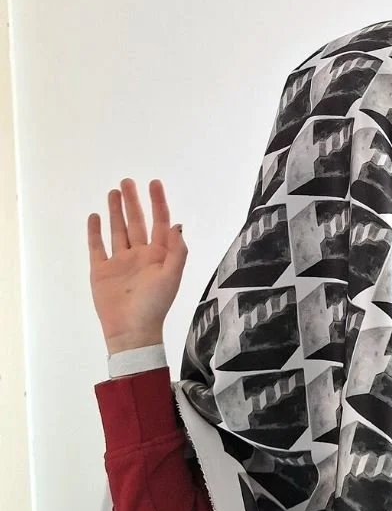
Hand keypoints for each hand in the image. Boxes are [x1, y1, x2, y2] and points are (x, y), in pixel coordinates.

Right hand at [87, 178, 187, 353]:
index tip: (154, 183)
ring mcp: (120, 262)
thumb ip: (177, 250)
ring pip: (118, 230)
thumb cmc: (155, 304)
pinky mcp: (101, 271)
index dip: (158, 203)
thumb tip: (178, 224)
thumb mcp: (172, 276)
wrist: (131, 330)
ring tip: (113, 192)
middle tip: (128, 181)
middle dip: (133, 202)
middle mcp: (140, 255)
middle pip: (137, 222)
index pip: (160, 223)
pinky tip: (96, 216)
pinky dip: (95, 232)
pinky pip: (97, 247)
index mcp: (159, 255)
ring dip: (116, 211)